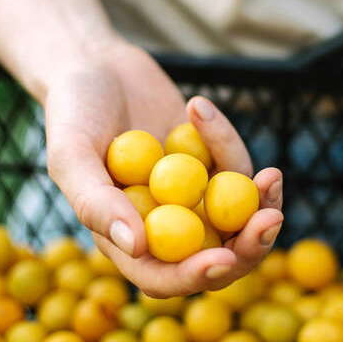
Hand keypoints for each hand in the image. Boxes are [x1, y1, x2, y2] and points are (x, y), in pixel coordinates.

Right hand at [43, 40, 283, 296]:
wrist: (93, 64)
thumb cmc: (72, 111)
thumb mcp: (71, 153)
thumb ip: (96, 201)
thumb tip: (137, 245)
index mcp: (125, 240)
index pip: (164, 277)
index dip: (194, 276)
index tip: (222, 259)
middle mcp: (163, 227)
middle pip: (216, 258)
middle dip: (249, 247)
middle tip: (270, 220)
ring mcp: (191, 197)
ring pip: (240, 219)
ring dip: (263, 203)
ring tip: (271, 175)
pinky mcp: (210, 164)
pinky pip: (236, 168)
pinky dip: (228, 143)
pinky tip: (197, 107)